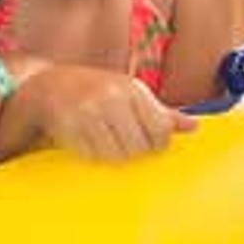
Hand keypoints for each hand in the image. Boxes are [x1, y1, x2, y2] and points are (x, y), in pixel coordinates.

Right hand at [28, 66, 195, 161]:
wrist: (48, 85)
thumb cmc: (96, 91)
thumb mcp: (130, 94)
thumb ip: (162, 113)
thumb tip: (195, 126)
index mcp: (132, 89)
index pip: (160, 129)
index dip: (158, 144)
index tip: (149, 145)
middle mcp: (112, 97)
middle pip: (139, 145)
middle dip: (136, 153)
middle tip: (126, 149)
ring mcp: (90, 112)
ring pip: (117, 154)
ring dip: (115, 157)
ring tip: (108, 147)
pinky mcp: (70, 126)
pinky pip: (92, 156)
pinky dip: (94, 157)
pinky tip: (90, 146)